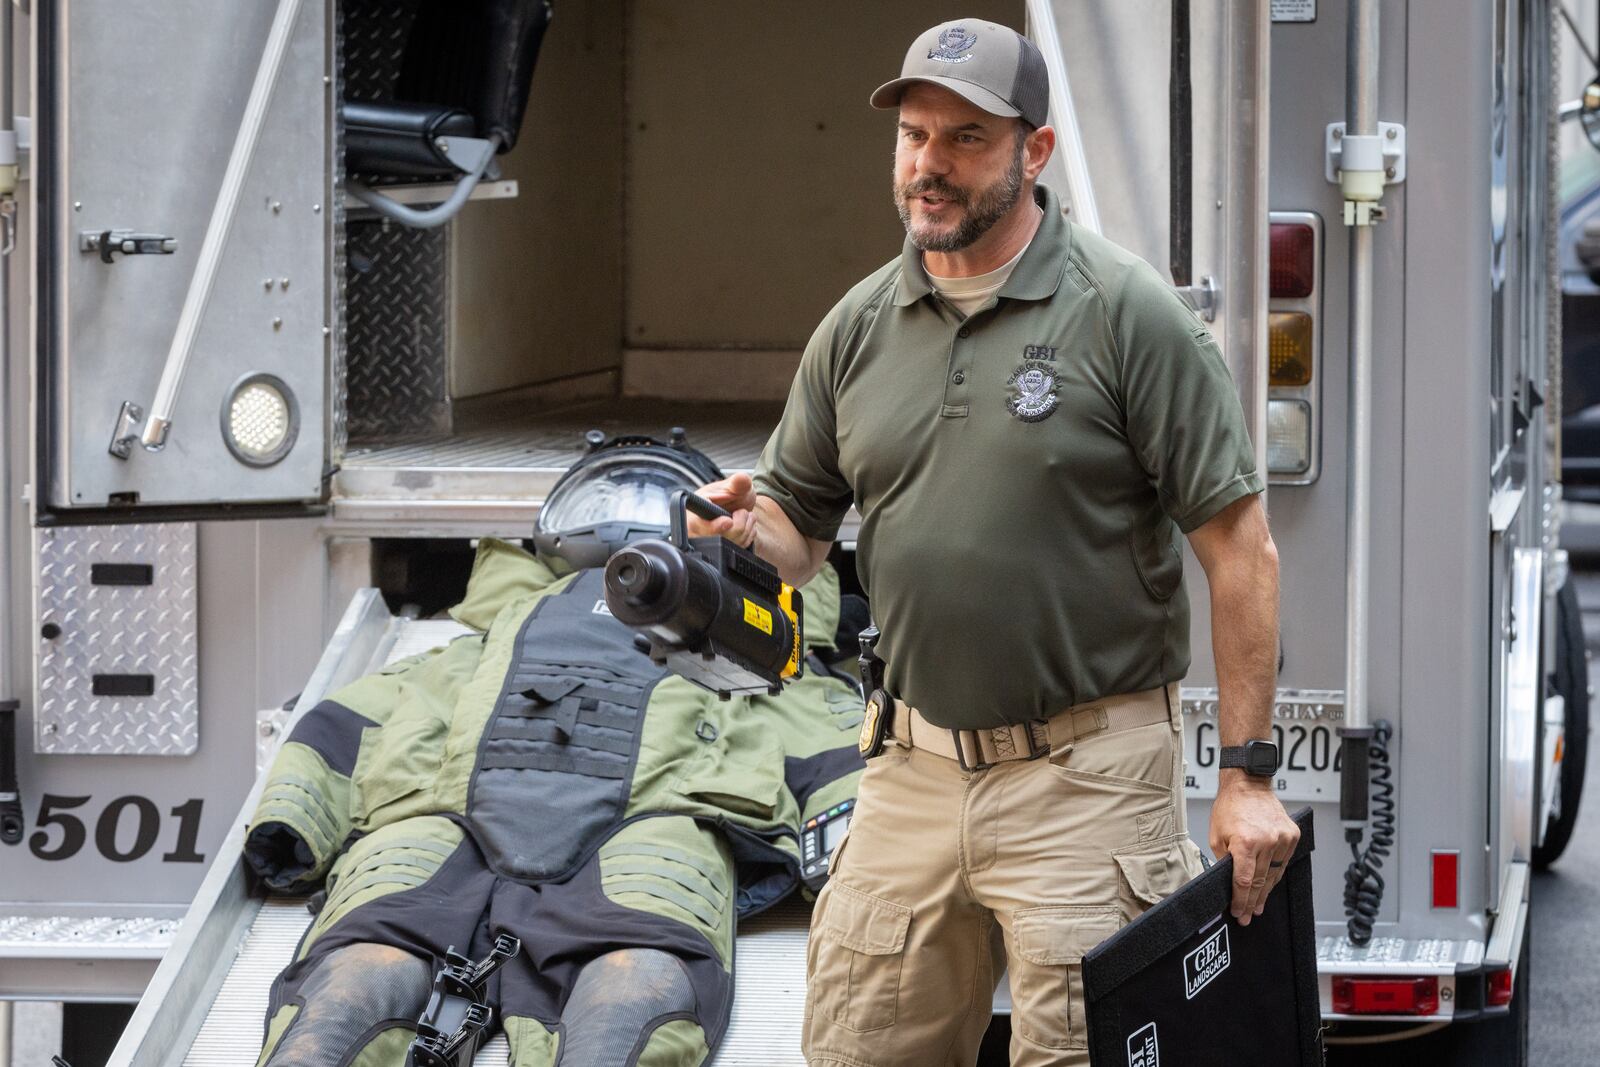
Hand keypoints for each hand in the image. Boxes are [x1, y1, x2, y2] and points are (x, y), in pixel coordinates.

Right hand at [691, 473, 757, 547]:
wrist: (738, 506)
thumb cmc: (731, 495)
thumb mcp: (734, 486)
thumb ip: (737, 483)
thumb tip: (741, 478)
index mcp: (696, 510)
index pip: (698, 524)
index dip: (714, 526)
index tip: (728, 521)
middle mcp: (699, 529)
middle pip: (719, 537)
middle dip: (739, 523)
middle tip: (741, 511)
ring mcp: (710, 541)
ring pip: (731, 544)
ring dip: (746, 528)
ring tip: (745, 515)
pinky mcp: (722, 549)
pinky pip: (739, 547)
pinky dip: (748, 536)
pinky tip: (745, 525)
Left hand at [1208, 777, 1298, 925]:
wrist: (1248, 784)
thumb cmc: (1229, 807)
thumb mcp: (1216, 835)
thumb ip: (1224, 860)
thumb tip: (1229, 881)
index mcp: (1245, 842)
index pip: (1244, 881)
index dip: (1240, 900)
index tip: (1238, 912)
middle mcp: (1267, 842)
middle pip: (1260, 882)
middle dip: (1252, 901)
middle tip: (1247, 916)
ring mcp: (1282, 838)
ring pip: (1274, 874)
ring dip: (1266, 892)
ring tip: (1258, 906)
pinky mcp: (1292, 835)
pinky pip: (1284, 862)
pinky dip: (1276, 874)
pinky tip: (1270, 886)